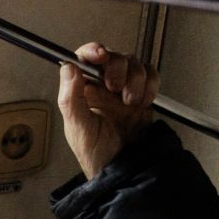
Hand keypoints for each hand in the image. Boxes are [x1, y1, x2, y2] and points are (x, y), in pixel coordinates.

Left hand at [59, 42, 157, 179]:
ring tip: (129, 102)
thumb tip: (68, 69)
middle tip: (115, 89)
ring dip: (135, 79)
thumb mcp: (78, 128)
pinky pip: (150, 75)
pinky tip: (142, 102)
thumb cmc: (96, 155)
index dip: (92, 51)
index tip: (100, 55)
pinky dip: (150, 84)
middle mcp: (101, 86)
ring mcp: (122, 89)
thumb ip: (71, 98)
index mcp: (81, 91)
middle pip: (113, 56)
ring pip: (134, 63)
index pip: (83, 58)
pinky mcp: (142, 94)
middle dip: (117, 68)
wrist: (123, 168)